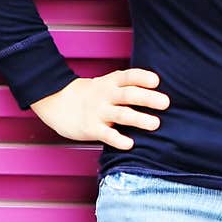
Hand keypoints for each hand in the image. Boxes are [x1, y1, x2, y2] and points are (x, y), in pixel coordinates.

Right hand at [29, 68, 170, 149]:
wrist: (56, 102)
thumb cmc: (90, 95)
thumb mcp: (106, 84)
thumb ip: (127, 87)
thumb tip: (158, 92)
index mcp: (111, 83)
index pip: (128, 76)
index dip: (142, 77)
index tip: (156, 81)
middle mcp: (106, 96)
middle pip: (129, 95)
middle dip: (148, 98)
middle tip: (165, 102)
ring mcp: (98, 112)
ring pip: (121, 114)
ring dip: (139, 119)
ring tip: (155, 124)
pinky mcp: (91, 128)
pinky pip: (106, 134)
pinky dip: (118, 139)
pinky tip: (130, 144)